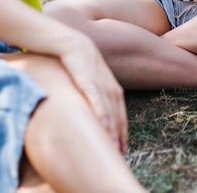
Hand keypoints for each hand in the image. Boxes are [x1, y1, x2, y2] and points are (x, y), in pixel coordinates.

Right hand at [58, 36, 128, 152]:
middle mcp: (111, 88)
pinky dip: (101, 113)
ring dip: (113, 130)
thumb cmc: (80, 64)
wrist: (73, 44)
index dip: (123, 132)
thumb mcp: (91, 81)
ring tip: (114, 147)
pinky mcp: (88, 81)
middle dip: (120, 136)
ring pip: (110, 111)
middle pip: (118, 116)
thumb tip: (93, 115)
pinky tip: (103, 126)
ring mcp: (101, 85)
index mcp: (113, 89)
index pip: (121, 114)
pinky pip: (97, 100)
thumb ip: (95, 96)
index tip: (123, 148)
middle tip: (120, 154)